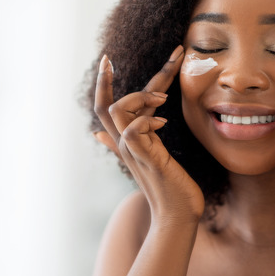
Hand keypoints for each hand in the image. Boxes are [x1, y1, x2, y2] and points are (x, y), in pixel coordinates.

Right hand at [94, 46, 204, 222]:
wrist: (176, 217)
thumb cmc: (167, 188)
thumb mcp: (147, 159)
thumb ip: (124, 143)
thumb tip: (98, 133)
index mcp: (127, 140)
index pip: (106, 107)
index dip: (105, 83)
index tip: (106, 59)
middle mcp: (126, 144)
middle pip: (104, 106)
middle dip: (108, 79)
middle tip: (115, 58)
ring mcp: (134, 152)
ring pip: (117, 113)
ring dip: (139, 98)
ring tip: (163, 98)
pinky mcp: (146, 159)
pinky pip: (133, 132)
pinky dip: (146, 121)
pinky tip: (163, 121)